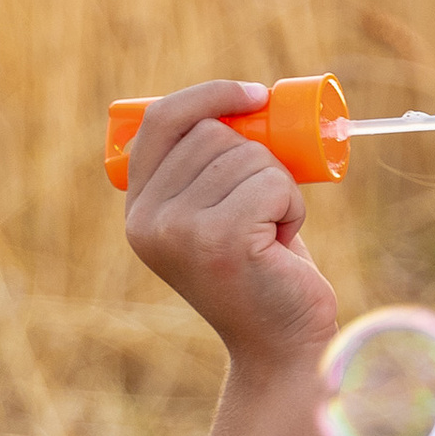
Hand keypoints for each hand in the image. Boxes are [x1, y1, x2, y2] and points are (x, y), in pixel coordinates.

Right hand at [123, 81, 339, 368]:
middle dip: (259, 160)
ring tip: (270, 233)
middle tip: (263, 212)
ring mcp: (181, 231)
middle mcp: (149, 220)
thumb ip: (210, 169)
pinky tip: (280, 243)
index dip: (209, 95)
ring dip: (280, 188)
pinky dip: (293, 206)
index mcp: (141, 209)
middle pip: (216, 134)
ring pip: (251, 157)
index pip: (161, 121)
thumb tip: (245, 100)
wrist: (281, 342)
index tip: (255, 94)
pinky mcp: (221, 240)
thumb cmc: (265, 268)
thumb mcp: (221, 212)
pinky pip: (274, 184)